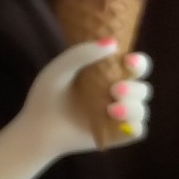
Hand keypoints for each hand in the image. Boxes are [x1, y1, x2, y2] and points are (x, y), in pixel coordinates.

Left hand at [19, 41, 153, 158]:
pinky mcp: (115, 135)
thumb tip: (113, 43)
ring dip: (133, 108)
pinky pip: (137, 132)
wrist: (36, 129)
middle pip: (143, 89)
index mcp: (108, 75)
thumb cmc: (46, 96)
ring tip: (111, 109)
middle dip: (134, 88)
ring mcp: (117, 117)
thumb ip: (82, 53)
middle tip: (115, 89)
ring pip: (142, 110)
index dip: (139, 63)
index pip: (134, 66)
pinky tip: (118, 123)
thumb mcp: (59, 70)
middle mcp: (116, 95)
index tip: (129, 61)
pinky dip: (133, 127)